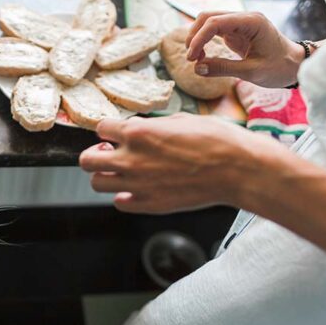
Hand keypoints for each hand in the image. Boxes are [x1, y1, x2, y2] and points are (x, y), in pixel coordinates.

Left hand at [79, 114, 285, 213]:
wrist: (238, 170)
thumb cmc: (217, 140)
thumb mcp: (181, 119)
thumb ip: (152, 126)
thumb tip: (140, 130)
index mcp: (138, 132)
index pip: (100, 128)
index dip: (109, 130)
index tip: (117, 133)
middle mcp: (131, 159)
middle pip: (87, 160)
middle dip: (96, 154)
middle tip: (111, 153)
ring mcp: (138, 185)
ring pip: (97, 183)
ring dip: (107, 175)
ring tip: (124, 171)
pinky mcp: (149, 205)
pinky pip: (120, 203)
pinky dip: (125, 196)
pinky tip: (139, 188)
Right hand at [185, 11, 304, 87]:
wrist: (296, 65)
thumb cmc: (280, 68)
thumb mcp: (251, 72)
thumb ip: (223, 68)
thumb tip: (197, 68)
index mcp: (251, 22)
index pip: (215, 22)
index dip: (199, 39)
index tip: (192, 58)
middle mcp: (244, 18)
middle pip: (208, 17)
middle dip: (195, 36)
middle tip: (191, 59)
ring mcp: (240, 24)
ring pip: (209, 22)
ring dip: (198, 38)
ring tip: (196, 59)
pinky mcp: (237, 32)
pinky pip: (214, 31)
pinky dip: (204, 41)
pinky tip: (202, 56)